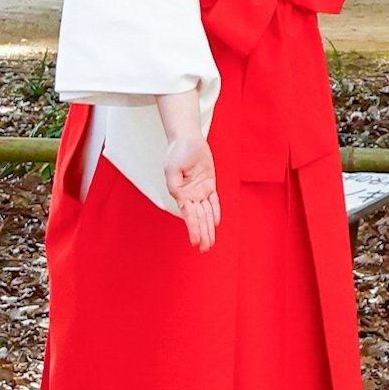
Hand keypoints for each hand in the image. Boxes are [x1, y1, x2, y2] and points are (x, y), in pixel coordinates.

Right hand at [164, 132, 219, 252]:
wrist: (187, 139)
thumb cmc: (177, 152)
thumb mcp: (172, 168)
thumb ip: (175, 184)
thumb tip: (180, 198)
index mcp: (180, 194)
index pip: (189, 215)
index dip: (193, 229)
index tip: (196, 242)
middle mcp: (190, 195)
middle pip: (199, 218)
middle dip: (202, 234)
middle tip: (205, 249)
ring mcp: (200, 190)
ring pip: (206, 213)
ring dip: (208, 228)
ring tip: (210, 243)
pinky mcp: (209, 183)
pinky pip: (213, 201)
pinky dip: (215, 211)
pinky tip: (216, 223)